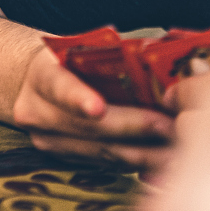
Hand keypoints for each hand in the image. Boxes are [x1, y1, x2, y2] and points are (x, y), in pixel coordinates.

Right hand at [10, 40, 173, 165]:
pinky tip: (160, 158)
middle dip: (134, 127)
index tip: (97, 109)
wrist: (34, 81)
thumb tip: (163, 63)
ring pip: (99, 151)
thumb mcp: (82, 48)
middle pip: (88, 127)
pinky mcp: (62, 158)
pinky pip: (104, 163)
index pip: (60, 86)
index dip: (78, 99)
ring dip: (141, 152)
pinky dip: (133, 161)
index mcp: (42, 75)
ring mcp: (46, 140)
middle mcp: (37, 111)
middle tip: (169, 125)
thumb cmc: (71, 58)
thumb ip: (111, 56)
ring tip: (175, 145)